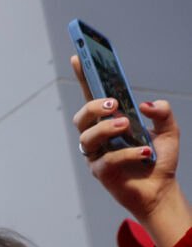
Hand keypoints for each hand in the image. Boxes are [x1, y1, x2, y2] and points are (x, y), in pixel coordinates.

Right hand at [71, 56, 189, 246]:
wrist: (161, 190)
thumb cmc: (159, 159)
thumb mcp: (169, 131)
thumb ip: (162, 113)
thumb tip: (146, 105)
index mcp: (111, 121)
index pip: (93, 95)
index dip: (83, 77)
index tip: (78, 56)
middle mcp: (99, 136)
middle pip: (82, 116)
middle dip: (93, 107)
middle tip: (114, 105)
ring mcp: (97, 154)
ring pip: (87, 137)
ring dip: (105, 128)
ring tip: (126, 126)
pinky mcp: (102, 172)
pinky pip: (108, 160)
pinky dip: (128, 154)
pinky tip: (145, 154)